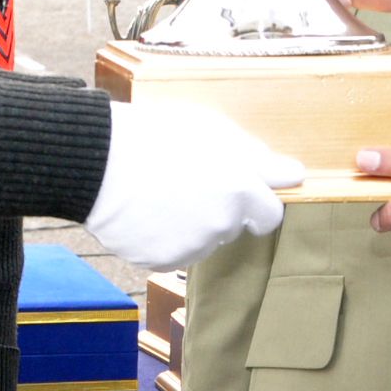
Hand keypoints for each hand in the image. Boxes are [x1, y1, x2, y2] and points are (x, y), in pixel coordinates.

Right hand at [85, 98, 301, 268]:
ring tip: (159, 194)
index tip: (237, 187)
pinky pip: (172, 252)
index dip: (255, 199)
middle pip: (234, 227)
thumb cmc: (156, 136)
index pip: (271, 214)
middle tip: (187, 181)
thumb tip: (293, 174)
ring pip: (203, 241)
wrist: (97, 163)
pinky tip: (144, 212)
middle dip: (220, 209)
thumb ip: (256, 156)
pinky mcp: (162, 262)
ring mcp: (191, 247)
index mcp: (241, 191)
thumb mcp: (212, 128)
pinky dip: (164, 237)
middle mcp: (222, 226)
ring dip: (191, 224)